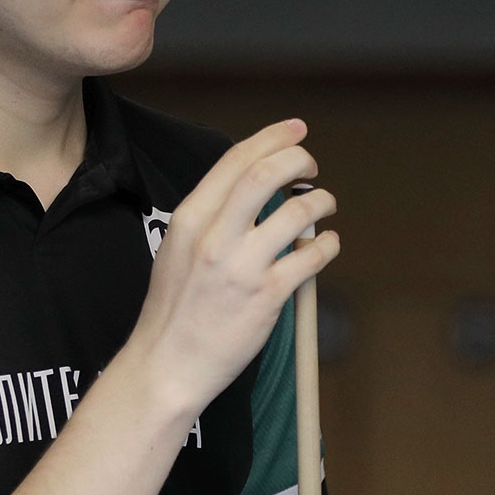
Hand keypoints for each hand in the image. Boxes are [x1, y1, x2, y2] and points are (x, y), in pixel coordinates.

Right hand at [122, 120, 338, 416]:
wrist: (167, 364)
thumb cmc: (174, 309)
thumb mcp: (179, 248)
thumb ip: (211, 217)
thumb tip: (253, 186)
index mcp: (189, 218)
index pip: (236, 160)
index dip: (273, 137)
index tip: (296, 131)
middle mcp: (214, 236)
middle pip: (267, 173)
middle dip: (299, 160)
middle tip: (312, 168)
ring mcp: (242, 266)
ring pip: (298, 212)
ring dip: (321, 202)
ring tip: (325, 207)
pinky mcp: (267, 296)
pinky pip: (311, 256)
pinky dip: (327, 244)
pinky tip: (325, 244)